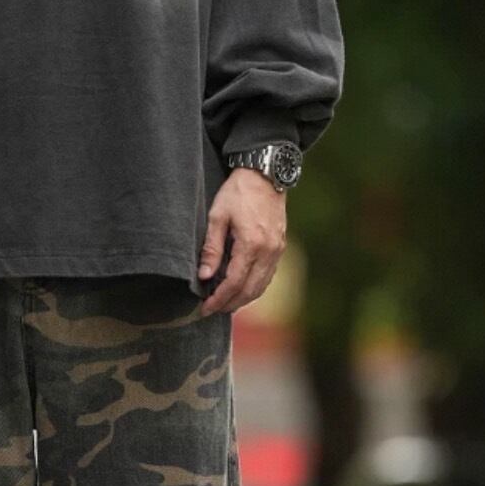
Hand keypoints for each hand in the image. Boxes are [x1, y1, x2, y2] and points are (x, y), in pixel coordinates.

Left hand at [198, 167, 287, 315]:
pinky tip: (241, 288)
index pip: (234, 283)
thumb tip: (204, 276)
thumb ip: (212, 248)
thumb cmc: (238, 192)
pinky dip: (254, 287)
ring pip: (261, 286)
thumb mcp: (218, 216)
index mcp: (252, 244)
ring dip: (243, 299)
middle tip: (212, 310)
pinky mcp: (280, 247)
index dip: (219, 299)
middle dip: (230, 304)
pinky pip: (268, 276)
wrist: (265, 174)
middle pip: (249, 290)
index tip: (205, 308)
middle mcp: (268, 251)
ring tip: (225, 303)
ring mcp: (277, 250)